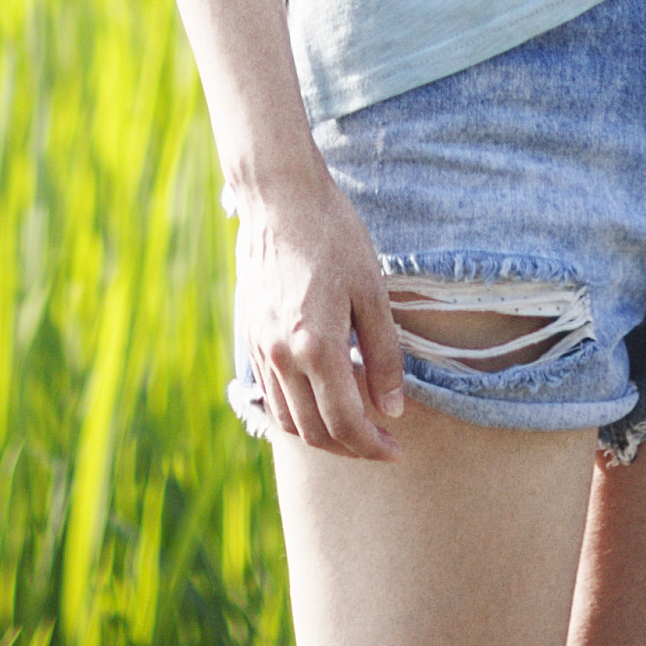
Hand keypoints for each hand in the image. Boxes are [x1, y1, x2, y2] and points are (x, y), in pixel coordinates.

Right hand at [235, 157, 406, 459]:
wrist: (281, 196)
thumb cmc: (333, 235)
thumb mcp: (371, 291)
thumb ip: (383, 355)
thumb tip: (393, 410)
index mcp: (316, 346)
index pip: (345, 422)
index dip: (372, 446)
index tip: (395, 449)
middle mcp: (281, 355)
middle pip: (314, 431)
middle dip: (350, 449)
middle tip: (379, 445)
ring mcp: (260, 347)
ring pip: (288, 420)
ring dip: (321, 436)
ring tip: (352, 429)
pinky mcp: (250, 334)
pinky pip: (271, 394)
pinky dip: (296, 412)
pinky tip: (319, 400)